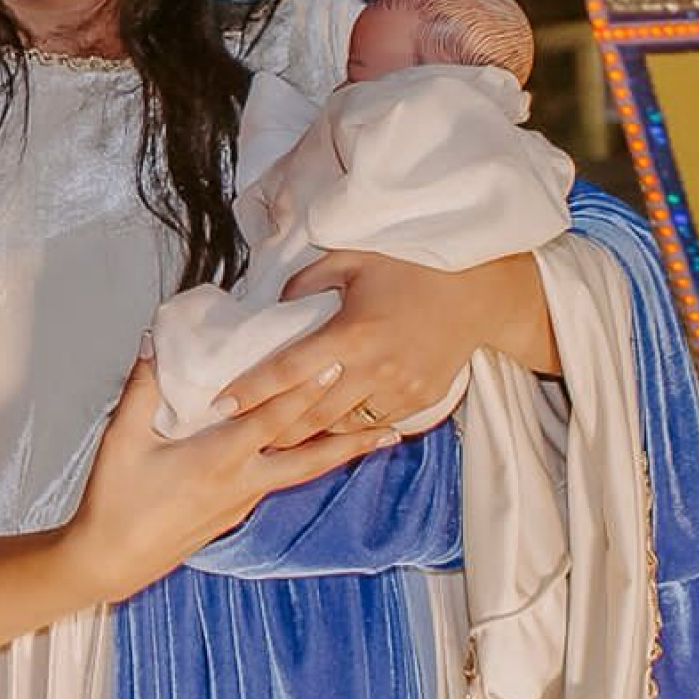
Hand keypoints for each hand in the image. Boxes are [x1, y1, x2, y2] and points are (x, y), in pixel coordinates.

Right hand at [61, 347, 399, 604]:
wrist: (110, 561)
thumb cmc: (115, 500)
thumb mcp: (122, 437)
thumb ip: (144, 387)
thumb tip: (154, 341)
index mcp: (219, 460)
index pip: (274, 420)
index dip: (306, 392)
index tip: (339, 366)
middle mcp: (241, 483)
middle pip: (310, 459)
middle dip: (351, 441)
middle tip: (394, 426)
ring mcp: (241, 503)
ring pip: (299, 474)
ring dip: (335, 455)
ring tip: (371, 442)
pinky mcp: (233, 515)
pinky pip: (278, 483)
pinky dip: (303, 465)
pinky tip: (307, 456)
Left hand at [214, 249, 559, 434]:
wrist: (479, 291)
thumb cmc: (411, 267)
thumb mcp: (353, 260)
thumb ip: (309, 281)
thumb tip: (277, 302)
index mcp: (352, 334)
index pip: (289, 370)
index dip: (252, 391)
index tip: (220, 404)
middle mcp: (374, 369)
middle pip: (309, 413)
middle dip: (270, 428)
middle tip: (235, 434)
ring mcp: (400, 390)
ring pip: (341, 427)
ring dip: (307, 434)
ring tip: (273, 438)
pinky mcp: (419, 401)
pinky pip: (373, 425)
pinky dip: (347, 429)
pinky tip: (325, 429)